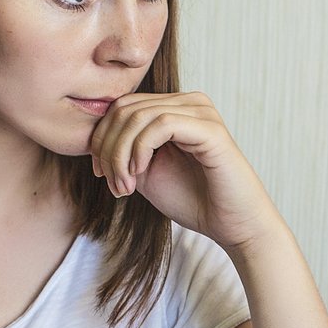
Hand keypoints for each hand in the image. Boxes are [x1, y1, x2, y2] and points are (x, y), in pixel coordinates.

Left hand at [89, 91, 284, 251]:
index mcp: (176, 108)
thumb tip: (94, 138)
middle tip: (113, 184)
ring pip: (138, 116)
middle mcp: (190, 102)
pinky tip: (139, 174)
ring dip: (121, 155)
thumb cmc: (194, 200)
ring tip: (125, 187)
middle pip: (125, 108)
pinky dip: (139, 150)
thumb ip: (125, 150)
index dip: (102, 138)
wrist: (233, 226)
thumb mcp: (147, 172)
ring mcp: (201, 112)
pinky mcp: (209, 129)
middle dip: (108, 148)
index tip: (101, 174)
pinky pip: (160, 125)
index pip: (123, 106)